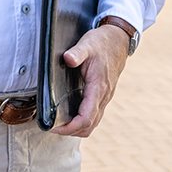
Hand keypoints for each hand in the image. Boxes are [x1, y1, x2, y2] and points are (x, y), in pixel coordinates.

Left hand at [51, 23, 129, 137]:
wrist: (118, 41)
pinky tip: (71, 114)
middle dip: (71, 131)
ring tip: (60, 123)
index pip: (86, 118)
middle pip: (89, 126)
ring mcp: (105, 97)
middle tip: (53, 127)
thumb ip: (77, 52)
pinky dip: (83, 120)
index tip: (55, 127)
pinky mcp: (103, 95)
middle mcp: (104, 96)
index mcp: (98, 88)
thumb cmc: (102, 43)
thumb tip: (68, 59)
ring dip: (77, 128)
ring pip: (93, 123)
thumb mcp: (87, 44)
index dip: (70, 127)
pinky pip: (94, 115)